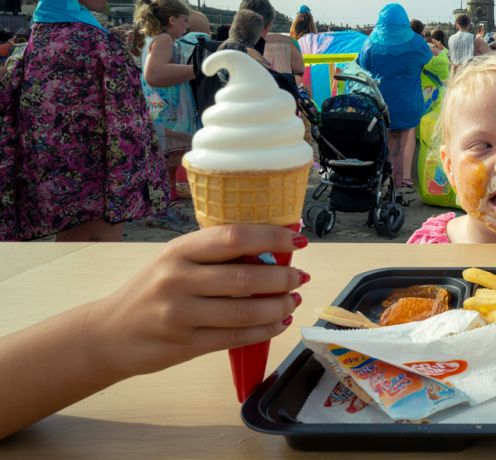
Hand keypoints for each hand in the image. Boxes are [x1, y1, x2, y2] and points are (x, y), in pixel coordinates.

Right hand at [84, 225, 308, 381]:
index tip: (297, 240)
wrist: (107, 334)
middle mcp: (178, 280)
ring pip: (245, 311)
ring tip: (293, 300)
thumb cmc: (151, 290)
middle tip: (300, 276)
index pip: (234, 237)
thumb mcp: (174, 261)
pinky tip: (278, 323)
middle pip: (245, 277)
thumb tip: (271, 252)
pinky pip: (236, 337)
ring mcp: (180, 315)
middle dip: (283, 278)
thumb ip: (214, 256)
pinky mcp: (185, 345)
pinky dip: (265, 330)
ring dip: (279, 306)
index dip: (272, 237)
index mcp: (178, 251)